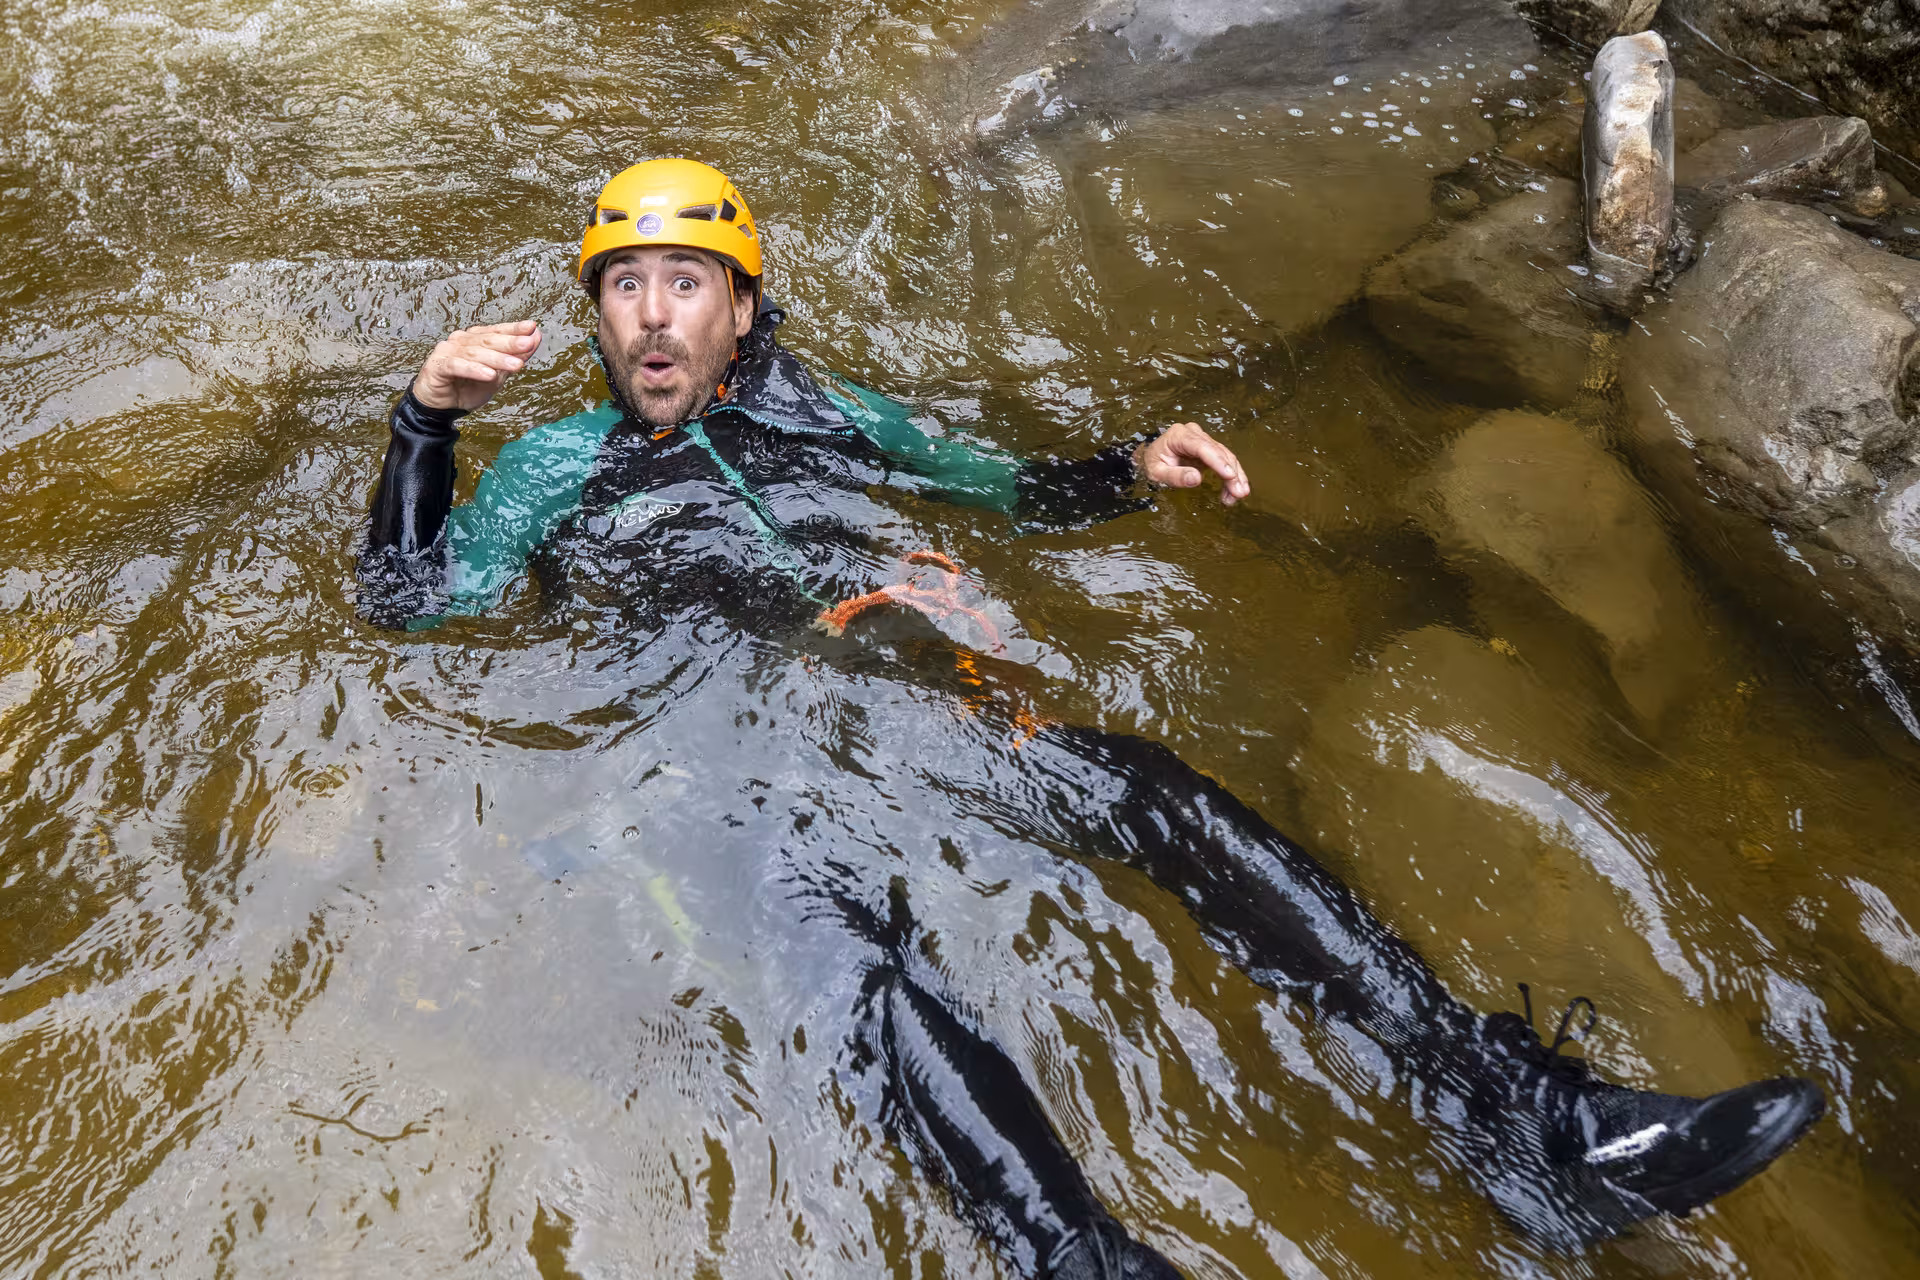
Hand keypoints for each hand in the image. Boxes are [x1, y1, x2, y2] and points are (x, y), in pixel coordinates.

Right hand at [412, 320, 542, 411]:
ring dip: (497, 359)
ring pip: (475, 353)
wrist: (442, 406)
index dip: (514, 329)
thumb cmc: (467, 388)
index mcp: (475, 339)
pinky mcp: (437, 365)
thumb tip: (535, 337)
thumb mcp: (498, 375)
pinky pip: (457, 366)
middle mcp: (461, 341)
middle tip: (528, 343)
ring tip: (515, 364)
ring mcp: (448, 351)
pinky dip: (474, 370)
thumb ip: (515, 357)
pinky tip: (489, 374)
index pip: (496, 331)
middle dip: (510, 342)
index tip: (532, 327)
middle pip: (488, 340)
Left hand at [1133, 421, 1250, 504]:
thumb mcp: (1157, 473)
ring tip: (1238, 495)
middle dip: (1231, 473)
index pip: (1202, 446)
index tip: (1230, 475)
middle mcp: (1194, 433)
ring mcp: (1203, 440)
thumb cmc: (1152, 464)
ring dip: (1234, 477)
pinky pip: (1224, 461)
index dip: (1218, 461)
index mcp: (1179, 435)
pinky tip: (1234, 491)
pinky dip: (1230, 477)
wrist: (1151, 458)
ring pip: (1225, 456)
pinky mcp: (1209, 450)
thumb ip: (1175, 476)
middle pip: (1218, 452)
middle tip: (1238, 493)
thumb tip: (1196, 479)